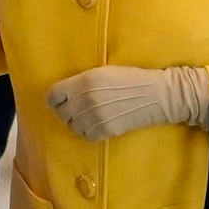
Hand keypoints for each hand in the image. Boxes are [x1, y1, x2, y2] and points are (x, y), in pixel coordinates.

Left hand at [44, 63, 208, 142]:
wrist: (156, 95)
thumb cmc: (131, 79)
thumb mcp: (103, 72)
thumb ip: (81, 82)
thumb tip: (64, 94)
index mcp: (83, 81)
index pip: (52, 96)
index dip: (56, 99)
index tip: (62, 100)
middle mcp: (85, 100)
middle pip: (61, 113)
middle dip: (68, 112)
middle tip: (81, 108)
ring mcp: (94, 117)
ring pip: (73, 127)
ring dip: (80, 123)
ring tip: (93, 116)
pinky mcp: (105, 131)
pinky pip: (87, 136)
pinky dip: (91, 132)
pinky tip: (102, 123)